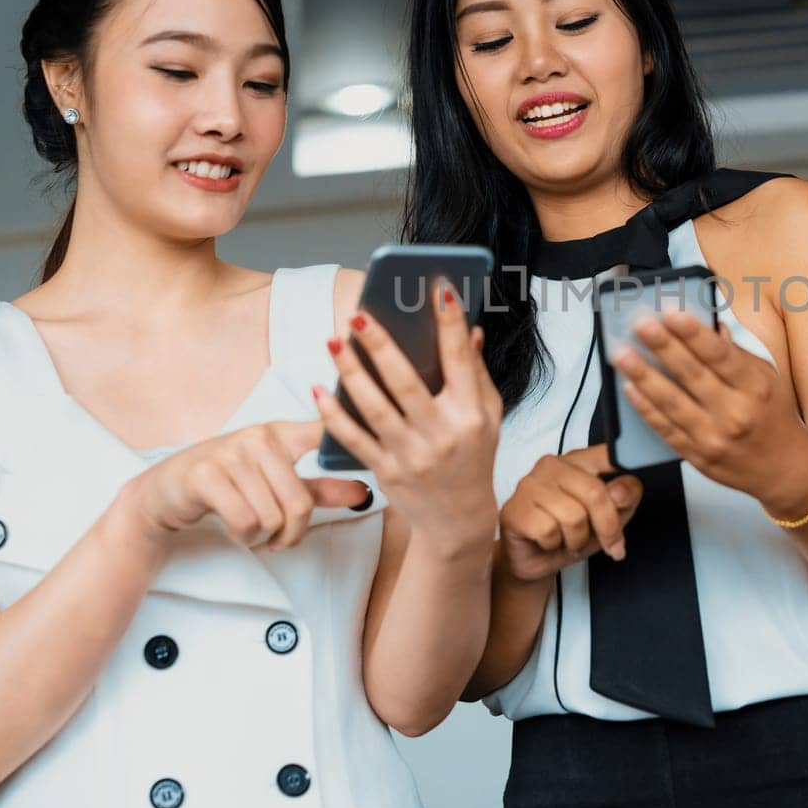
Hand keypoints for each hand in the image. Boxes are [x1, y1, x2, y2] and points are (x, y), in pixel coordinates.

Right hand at [126, 419, 372, 549]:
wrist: (167, 491)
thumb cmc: (228, 482)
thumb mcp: (277, 481)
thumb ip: (321, 488)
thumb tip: (364, 490)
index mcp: (282, 434)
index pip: (324, 431)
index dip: (347, 436)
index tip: (369, 454)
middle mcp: (259, 438)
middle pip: (299, 502)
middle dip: (293, 533)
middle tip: (281, 540)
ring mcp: (231, 454)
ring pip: (272, 516)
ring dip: (264, 538)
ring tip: (253, 531)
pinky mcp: (207, 475)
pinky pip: (244, 522)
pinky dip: (244, 537)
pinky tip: (236, 530)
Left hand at [313, 280, 501, 553]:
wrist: (458, 520)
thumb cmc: (474, 458)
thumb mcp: (489, 417)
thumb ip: (477, 373)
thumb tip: (470, 329)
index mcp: (470, 414)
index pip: (459, 359)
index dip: (449, 321)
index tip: (437, 287)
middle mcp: (441, 434)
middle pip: (406, 382)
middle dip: (381, 346)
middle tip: (359, 315)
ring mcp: (411, 455)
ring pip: (374, 408)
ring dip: (350, 372)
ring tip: (334, 340)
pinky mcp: (385, 472)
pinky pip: (353, 439)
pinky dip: (333, 415)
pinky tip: (319, 389)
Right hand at [499, 445, 642, 581]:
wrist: (534, 561)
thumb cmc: (572, 534)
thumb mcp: (610, 518)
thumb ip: (624, 499)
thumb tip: (621, 493)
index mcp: (578, 460)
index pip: (609, 455)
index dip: (626, 474)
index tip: (631, 494)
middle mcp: (552, 465)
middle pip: (595, 493)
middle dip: (607, 527)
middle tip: (610, 544)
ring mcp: (529, 484)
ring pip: (573, 516)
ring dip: (577, 539)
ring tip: (568, 540)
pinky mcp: (514, 508)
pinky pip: (548, 530)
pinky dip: (553, 545)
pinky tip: (546, 542)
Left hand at [612, 310, 807, 507]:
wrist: (784, 469)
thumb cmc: (774, 417)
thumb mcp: (767, 378)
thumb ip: (735, 353)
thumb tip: (708, 325)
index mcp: (755, 387)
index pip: (720, 355)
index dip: (694, 333)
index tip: (672, 313)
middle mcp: (735, 412)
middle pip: (692, 375)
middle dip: (663, 347)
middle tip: (640, 325)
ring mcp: (714, 437)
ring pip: (672, 402)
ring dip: (644, 376)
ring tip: (623, 355)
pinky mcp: (697, 456)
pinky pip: (666, 429)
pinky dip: (645, 408)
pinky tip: (630, 389)